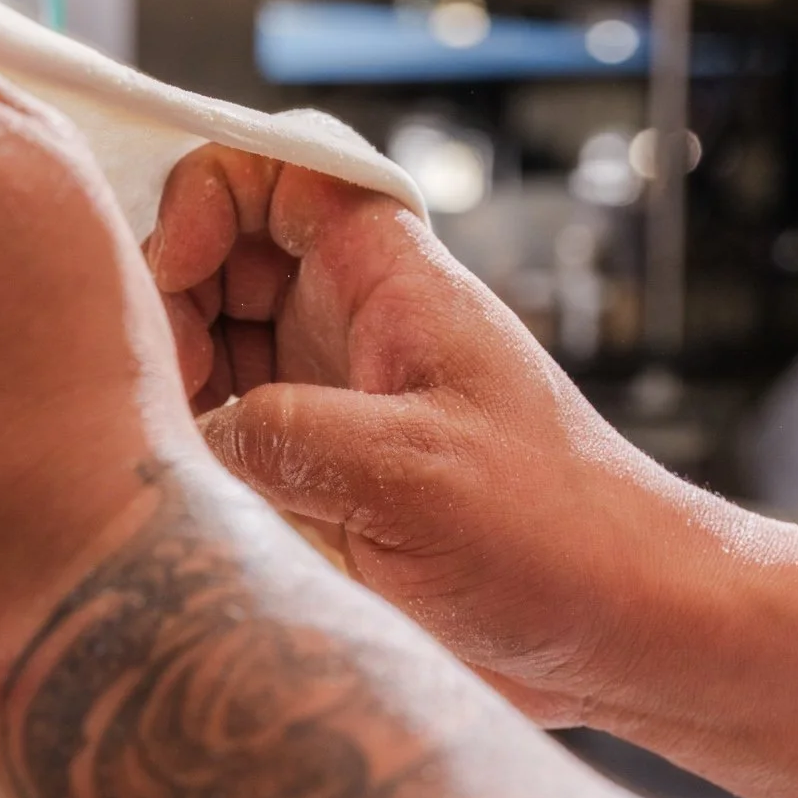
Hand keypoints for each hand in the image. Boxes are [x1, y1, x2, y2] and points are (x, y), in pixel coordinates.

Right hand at [149, 148, 722, 725]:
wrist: (627, 631)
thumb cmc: (559, 534)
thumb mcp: (409, 475)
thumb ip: (281, 438)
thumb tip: (181, 435)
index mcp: (391, 280)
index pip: (277, 166)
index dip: (208, 193)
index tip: (179, 270)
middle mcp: (354, 327)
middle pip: (221, 262)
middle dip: (169, 307)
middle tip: (170, 390)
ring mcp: (337, 404)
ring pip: (214, 354)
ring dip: (175, 391)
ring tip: (179, 456)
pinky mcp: (326, 481)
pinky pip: (231, 442)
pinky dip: (196, 460)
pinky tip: (197, 506)